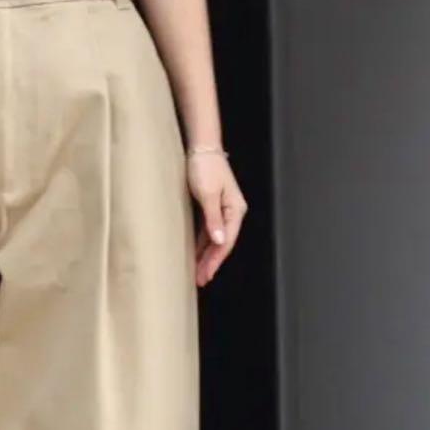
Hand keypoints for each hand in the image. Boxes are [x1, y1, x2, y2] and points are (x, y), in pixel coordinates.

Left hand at [187, 151, 247, 287]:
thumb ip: (213, 218)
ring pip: (214, 239)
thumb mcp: (207, 194)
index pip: (226, 241)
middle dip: (211, 263)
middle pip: (221, 243)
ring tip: (197, 273)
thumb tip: (219, 240)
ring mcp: (222, 210)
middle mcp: (231, 212)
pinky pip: (207, 232)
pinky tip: (195, 255)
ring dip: (205, 256)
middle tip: (200, 281)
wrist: (201, 148)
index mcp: (235, 210)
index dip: (215, 260)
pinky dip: (201, 245)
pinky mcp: (211, 207)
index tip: (206, 275)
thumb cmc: (204, 167)